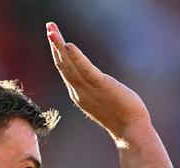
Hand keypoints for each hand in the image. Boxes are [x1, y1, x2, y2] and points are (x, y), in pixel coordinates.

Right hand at [46, 22, 149, 142]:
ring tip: (52, 31)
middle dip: (55, 44)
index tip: (53, 36)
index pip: (65, 70)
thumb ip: (95, 90)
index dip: (57, 52)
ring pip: (69, 65)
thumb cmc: (121, 116)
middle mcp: (79, 91)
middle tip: (48, 26)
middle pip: (63, 65)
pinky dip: (76, 57)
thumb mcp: (103, 100)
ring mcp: (88, 90)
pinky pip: (86, 70)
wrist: (131, 130)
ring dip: (59, 47)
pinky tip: (69, 45)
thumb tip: (96, 82)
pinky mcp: (102, 86)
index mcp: (78, 94)